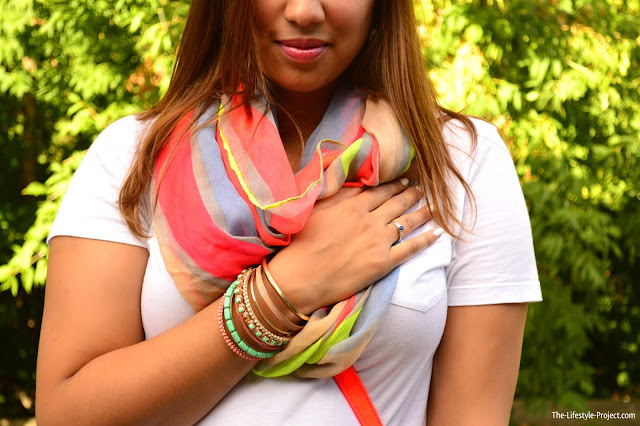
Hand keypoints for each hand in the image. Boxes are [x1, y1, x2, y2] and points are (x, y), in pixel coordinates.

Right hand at [267, 178, 442, 313]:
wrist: (300, 278)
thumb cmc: (302, 244)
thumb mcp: (317, 211)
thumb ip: (339, 196)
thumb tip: (357, 185)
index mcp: (353, 206)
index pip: (380, 192)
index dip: (395, 186)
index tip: (405, 181)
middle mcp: (370, 220)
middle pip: (398, 204)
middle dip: (412, 195)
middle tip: (423, 190)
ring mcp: (379, 242)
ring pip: (408, 222)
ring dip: (423, 213)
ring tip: (434, 207)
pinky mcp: (383, 263)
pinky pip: (411, 249)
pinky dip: (426, 240)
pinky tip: (437, 234)